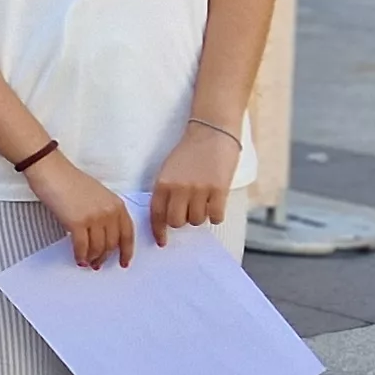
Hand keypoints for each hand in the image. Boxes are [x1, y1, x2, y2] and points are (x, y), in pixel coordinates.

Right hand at [23, 151, 134, 268]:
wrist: (52, 172)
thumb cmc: (70, 181)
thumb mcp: (97, 195)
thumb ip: (105, 213)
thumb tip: (103, 236)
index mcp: (116, 204)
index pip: (127, 233)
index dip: (126, 251)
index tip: (123, 262)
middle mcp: (109, 212)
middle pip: (112, 244)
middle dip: (105, 257)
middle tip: (98, 264)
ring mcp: (94, 218)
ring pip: (98, 248)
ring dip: (92, 258)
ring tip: (86, 262)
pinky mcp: (77, 223)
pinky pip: (82, 247)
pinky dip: (80, 256)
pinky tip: (78, 259)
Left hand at [153, 123, 241, 242]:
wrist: (212, 132)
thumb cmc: (190, 152)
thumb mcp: (169, 169)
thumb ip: (166, 191)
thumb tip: (167, 218)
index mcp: (163, 183)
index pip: (156, 214)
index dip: (158, 231)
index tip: (162, 242)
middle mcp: (179, 188)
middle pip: (177, 222)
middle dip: (182, 220)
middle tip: (189, 211)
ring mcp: (199, 189)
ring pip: (196, 220)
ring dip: (201, 215)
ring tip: (204, 201)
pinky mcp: (219, 189)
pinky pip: (215, 216)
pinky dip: (216, 214)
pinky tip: (216, 204)